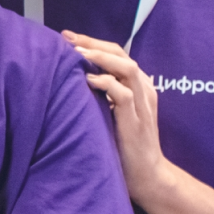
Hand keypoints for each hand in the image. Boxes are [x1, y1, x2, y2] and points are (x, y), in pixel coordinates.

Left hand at [63, 31, 170, 202]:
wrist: (146, 175)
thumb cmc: (124, 145)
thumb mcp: (111, 114)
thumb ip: (101, 96)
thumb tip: (70, 80)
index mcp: (138, 86)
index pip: (117, 54)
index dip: (93, 43)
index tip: (67, 38)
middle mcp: (143, 89)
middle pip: (121, 55)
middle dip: (93, 43)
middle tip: (67, 38)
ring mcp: (142, 104)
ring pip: (126, 68)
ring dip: (100, 58)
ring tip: (76, 53)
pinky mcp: (136, 120)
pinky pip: (123, 95)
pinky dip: (105, 83)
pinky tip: (87, 80)